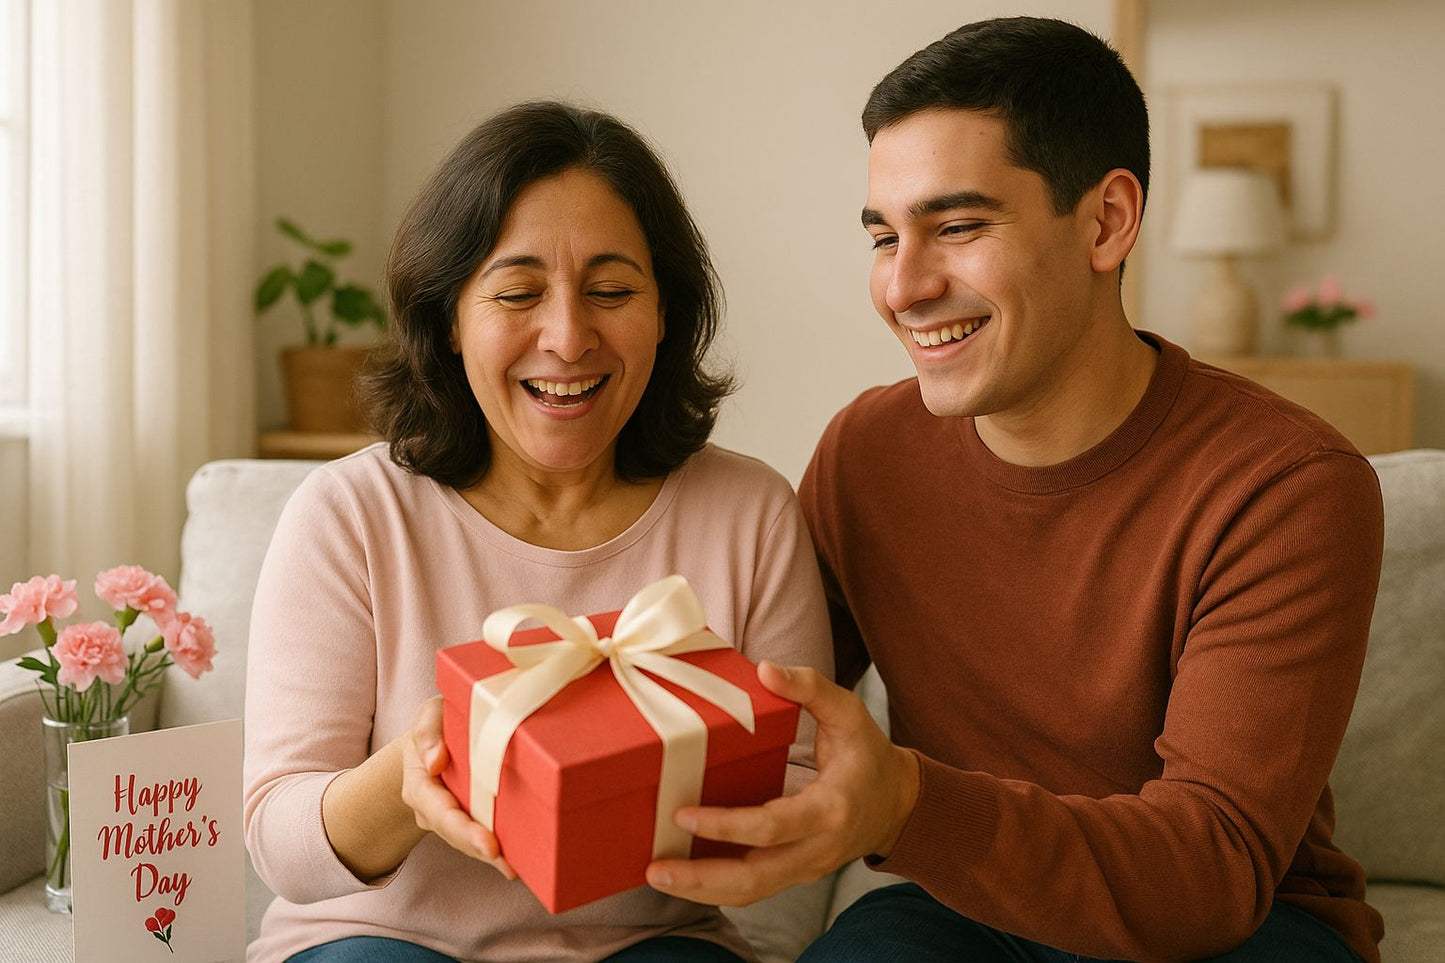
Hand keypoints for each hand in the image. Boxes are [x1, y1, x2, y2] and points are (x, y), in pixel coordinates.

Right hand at [401, 695, 515, 879]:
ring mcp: (451, 818)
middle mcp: (433, 809)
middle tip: (505, 863)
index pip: (439, 811)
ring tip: (516, 868)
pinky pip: (482, 836)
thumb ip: (427, 733)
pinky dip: (500, 850)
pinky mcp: (470, 819)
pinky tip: (520, 863)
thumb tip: (435, 761)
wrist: (437, 739)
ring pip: (468, 841)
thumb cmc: (437, 725)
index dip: (463, 829)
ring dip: (492, 856)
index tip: (488, 843)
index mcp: (420, 785)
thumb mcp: (429, 717)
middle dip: (478, 847)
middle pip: (454, 833)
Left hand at [645, 662, 918, 905]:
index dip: (725, 825)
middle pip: (755, 878)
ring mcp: (807, 868)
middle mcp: (818, 848)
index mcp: (830, 809)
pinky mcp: (796, 874)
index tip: (683, 813)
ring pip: (751, 893)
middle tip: (656, 868)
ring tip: (657, 876)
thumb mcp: (849, 713)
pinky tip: (684, 878)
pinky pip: (754, 889)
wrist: (898, 804)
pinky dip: (716, 888)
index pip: (771, 827)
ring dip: (702, 890)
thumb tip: (766, 670)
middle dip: (702, 878)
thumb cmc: (869, 754)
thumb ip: (810, 688)